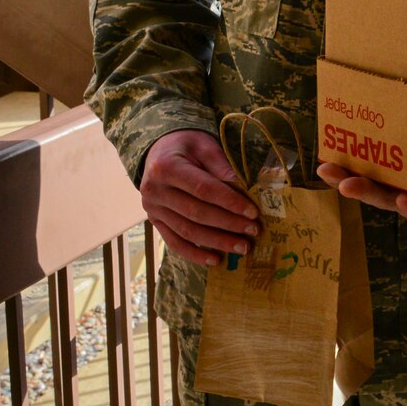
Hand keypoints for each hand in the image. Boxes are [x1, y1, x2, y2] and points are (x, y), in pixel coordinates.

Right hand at [139, 129, 259, 267]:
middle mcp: (155, 190)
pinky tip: (215, 260)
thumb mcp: (204, 145)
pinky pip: (175, 242)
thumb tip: (243, 185)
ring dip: (216, 242)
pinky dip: (195, 254)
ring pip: (187, 231)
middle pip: (196, 213)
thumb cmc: (186, 146)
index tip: (253, 212)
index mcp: (167, 167)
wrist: (158, 152)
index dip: (229, 202)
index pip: (203, 189)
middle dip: (228, 224)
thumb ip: (221, 164)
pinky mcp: (155, 222)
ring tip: (242, 247)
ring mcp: (153, 209)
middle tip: (253, 231)